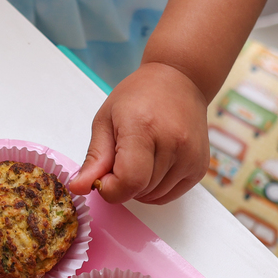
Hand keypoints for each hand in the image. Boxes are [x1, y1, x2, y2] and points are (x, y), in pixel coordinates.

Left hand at [69, 62, 209, 204]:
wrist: (180, 80)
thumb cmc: (139, 96)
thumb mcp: (106, 120)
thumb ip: (94, 158)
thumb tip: (78, 187)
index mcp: (144, 128)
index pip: (127, 182)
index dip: (109, 188)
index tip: (104, 175)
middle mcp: (173, 143)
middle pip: (138, 191)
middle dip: (122, 184)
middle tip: (122, 157)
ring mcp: (190, 157)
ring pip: (153, 197)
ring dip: (139, 187)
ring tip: (141, 156)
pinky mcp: (199, 167)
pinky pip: (169, 196)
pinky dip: (155, 188)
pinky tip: (154, 164)